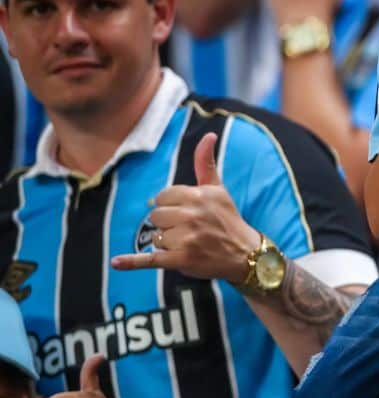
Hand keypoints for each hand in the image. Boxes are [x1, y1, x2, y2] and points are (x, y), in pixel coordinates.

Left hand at [111, 133, 260, 282]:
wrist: (245, 253)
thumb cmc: (227, 219)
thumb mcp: (218, 189)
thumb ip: (205, 163)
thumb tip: (208, 135)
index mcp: (197, 195)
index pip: (162, 198)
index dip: (172, 206)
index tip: (188, 213)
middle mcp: (191, 215)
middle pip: (156, 216)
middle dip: (168, 224)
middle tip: (190, 230)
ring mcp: (186, 238)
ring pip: (156, 237)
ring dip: (167, 243)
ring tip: (189, 244)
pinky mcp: (181, 259)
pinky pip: (150, 259)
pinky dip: (132, 262)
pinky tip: (116, 262)